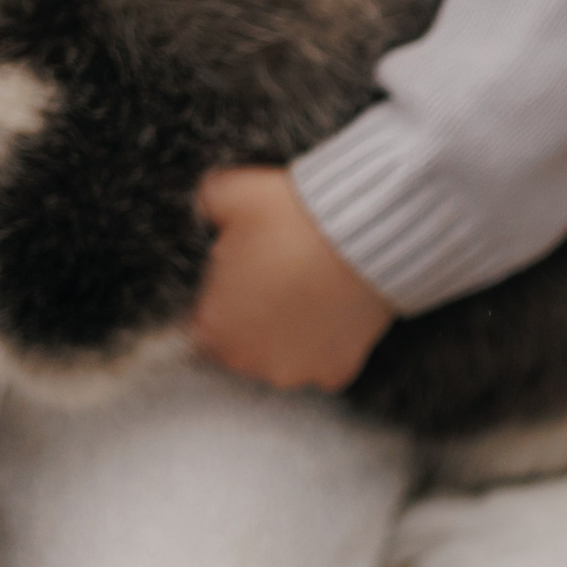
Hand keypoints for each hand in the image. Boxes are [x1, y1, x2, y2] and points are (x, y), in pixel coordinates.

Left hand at [192, 167, 391, 389]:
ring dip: (288, 337)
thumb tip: (205, 212)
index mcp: (212, 327)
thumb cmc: (289, 218)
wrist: (363, 234)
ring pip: (282, 358)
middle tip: (274, 285)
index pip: (204, 324)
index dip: (220, 298)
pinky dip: (326, 344)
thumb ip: (203, 208)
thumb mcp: (227, 193)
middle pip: (241, 348)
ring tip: (305, 299)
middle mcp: (249, 360)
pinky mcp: (336, 372)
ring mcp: (296, 371)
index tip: (239, 278)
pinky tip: (331, 312)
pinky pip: (323, 363)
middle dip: (251, 322)